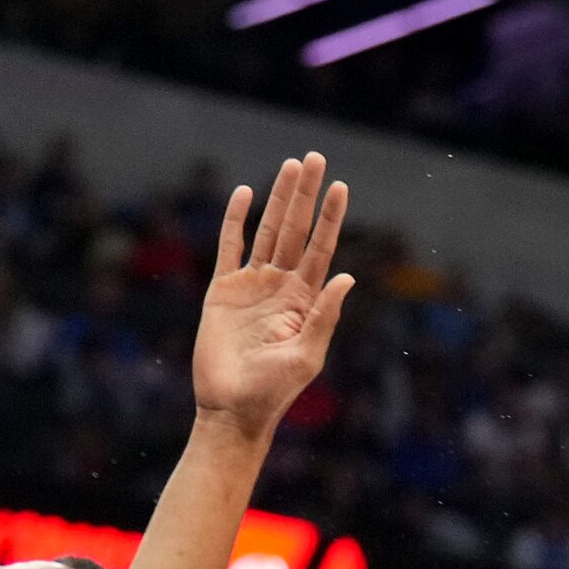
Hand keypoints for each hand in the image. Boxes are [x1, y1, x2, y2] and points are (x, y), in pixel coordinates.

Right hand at [188, 152, 353, 435]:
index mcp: (304, 299)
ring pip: (267, 231)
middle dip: (305, 194)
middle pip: (296, 229)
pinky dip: (236, 221)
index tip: (339, 185)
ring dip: (279, 199)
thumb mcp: (306, 356)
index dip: (330, 217)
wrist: (231, 410)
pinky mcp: (222, 292)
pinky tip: (245, 194)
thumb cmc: (273, 392)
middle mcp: (280, 286)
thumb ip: (324, 316)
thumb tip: (347, 276)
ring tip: (290, 165)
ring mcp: (251, 286)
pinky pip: (229, 248)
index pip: (321, 247)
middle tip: (314, 158)